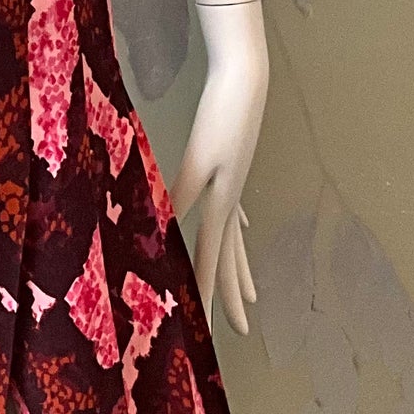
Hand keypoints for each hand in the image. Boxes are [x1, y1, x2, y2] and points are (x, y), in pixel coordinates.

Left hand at [165, 0, 268, 337]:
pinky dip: (235, 229)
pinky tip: (239, 231)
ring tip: (249, 298)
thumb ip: (180, 194)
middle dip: (230, 296)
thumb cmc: (218, 115)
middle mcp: (231, 200)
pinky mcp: (231, 169)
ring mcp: (234, 185)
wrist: (245, 80)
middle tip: (238, 333)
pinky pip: (234, 211)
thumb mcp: (196, 158)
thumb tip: (163, 230)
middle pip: (229, 258)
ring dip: (239, 270)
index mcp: (220, 202)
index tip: (207, 329)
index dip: (206, 295)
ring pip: (236, 239)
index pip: (209, 260)